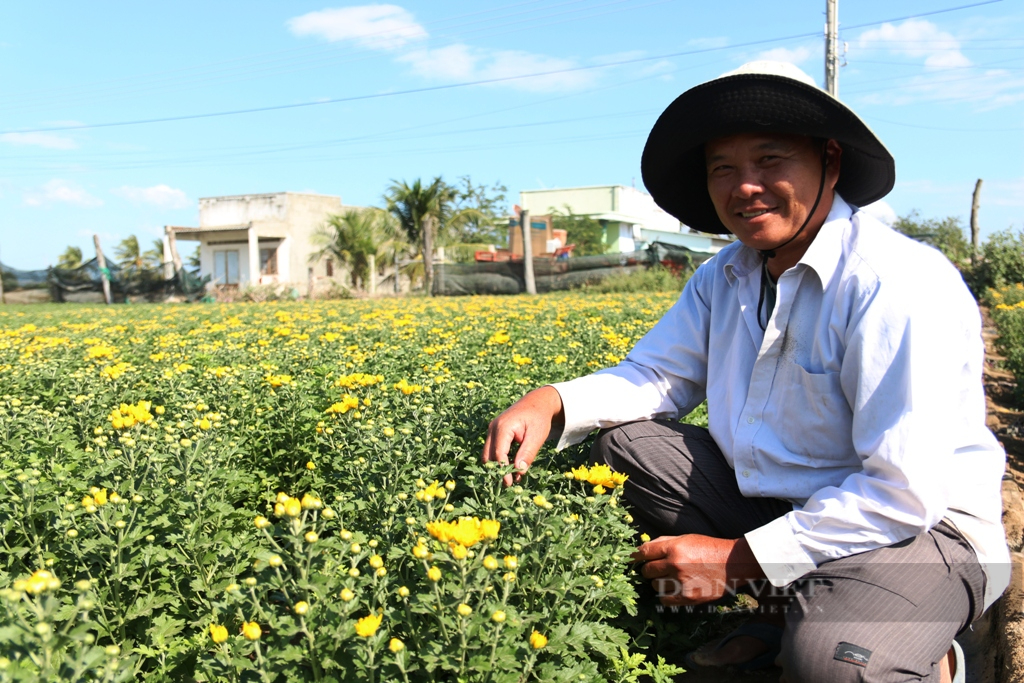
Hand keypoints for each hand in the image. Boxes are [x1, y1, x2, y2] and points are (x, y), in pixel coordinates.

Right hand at [482, 386, 564, 485]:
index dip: (503, 470)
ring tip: (513, 476)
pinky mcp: (494, 433)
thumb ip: (527, 453)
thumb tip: (519, 471)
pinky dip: (500, 459)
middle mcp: (493, 428)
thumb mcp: (537, 436)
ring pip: (488, 454)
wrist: (537, 402)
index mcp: (503, 427)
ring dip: (498, 466)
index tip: (509, 483)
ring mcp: (492, 430)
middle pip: (488, 455)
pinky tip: (513, 466)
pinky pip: (493, 449)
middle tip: (510, 483)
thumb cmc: (538, 418)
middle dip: (497, 470)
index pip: (498, 454)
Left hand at [631, 535, 764, 604]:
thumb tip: (643, 549)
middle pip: (647, 571)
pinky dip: (665, 596)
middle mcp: (675, 564)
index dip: (635, 556)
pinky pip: (665, 600)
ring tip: (671, 578)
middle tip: (657, 569)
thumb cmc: (708, 548)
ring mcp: (681, 582)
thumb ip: (664, 542)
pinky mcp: (688, 597)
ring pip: (655, 586)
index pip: (644, 552)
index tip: (632, 559)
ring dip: (659, 583)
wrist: (732, 564)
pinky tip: (673, 589)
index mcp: (674, 547)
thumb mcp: (686, 538)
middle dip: (649, 570)